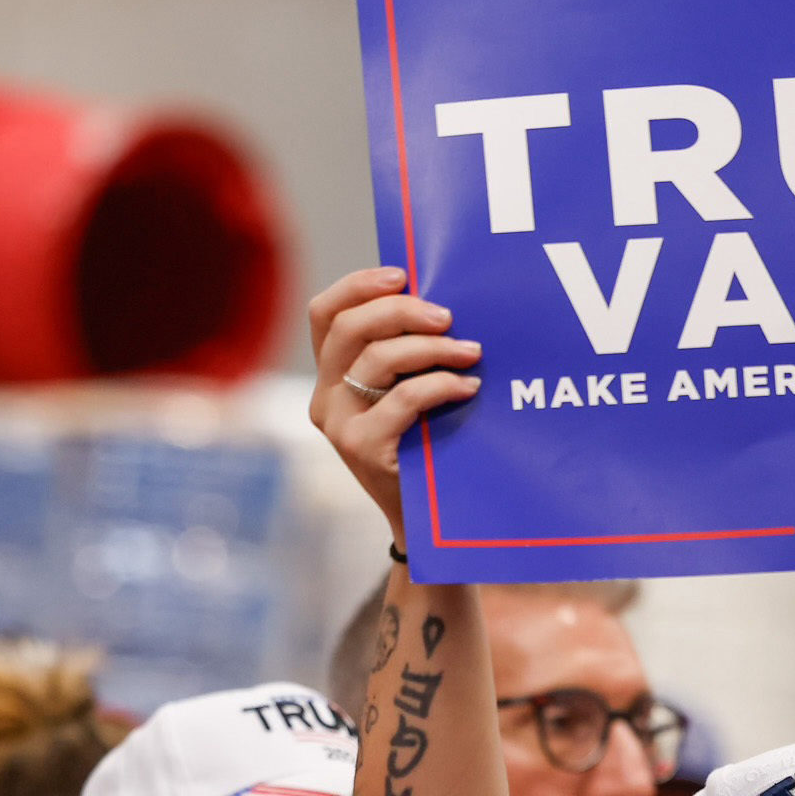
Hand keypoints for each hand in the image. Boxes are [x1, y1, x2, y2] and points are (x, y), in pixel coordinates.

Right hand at [307, 265, 482, 542]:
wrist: (423, 519)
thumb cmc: (424, 445)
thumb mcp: (406, 393)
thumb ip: (407, 354)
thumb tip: (442, 303)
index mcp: (331, 375)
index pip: (325, 314)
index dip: (358, 285)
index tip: (403, 276)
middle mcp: (326, 397)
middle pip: (349, 328)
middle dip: (402, 311)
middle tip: (447, 316)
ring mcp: (340, 425)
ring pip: (377, 360)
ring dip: (432, 348)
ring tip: (469, 351)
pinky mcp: (362, 448)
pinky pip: (402, 399)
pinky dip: (440, 385)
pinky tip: (467, 386)